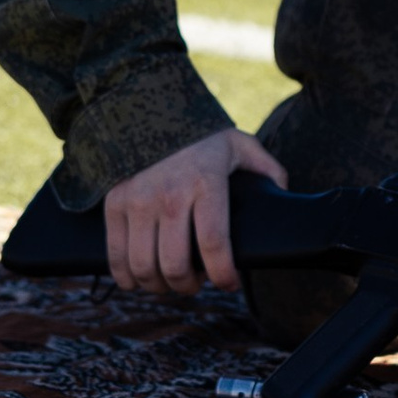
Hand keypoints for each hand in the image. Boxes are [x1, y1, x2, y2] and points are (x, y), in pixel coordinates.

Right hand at [99, 128, 286, 300]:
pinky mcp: (114, 204)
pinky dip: (128, 277)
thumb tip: (283, 195)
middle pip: (175, 265)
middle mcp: (169, 195)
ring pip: (144, 266)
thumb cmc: (201, 136)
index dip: (223, 274)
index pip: (214, 244)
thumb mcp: (239, 145)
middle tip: (197, 284)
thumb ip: (266, 169)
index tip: (230, 284)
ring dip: (160, 286)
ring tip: (171, 281)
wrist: (149, 110)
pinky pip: (115, 256)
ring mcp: (138, 201)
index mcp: (205, 182)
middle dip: (189, 287)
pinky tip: (141, 278)